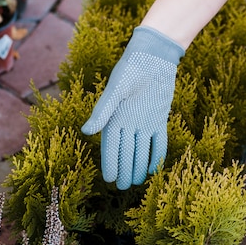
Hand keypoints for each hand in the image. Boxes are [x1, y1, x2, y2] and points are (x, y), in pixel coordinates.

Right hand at [81, 26, 184, 189]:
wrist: (153, 56)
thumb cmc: (130, 69)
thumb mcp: (115, 90)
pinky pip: (158, 141)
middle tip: (124, 187)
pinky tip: (155, 168)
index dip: (110, 163)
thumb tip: (86, 131)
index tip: (109, 180)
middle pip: (126, 152)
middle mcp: (128, 123)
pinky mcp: (159, 119)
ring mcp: (144, 122)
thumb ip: (103, 111)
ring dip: (139, 166)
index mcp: (114, 117)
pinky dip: (156, 155)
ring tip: (137, 182)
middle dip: (125, 170)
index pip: (110, 146)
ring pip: (141, 150)